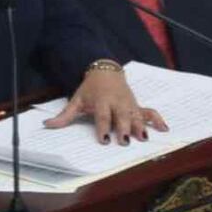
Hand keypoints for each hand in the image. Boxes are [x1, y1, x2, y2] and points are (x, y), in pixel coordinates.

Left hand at [44, 70, 167, 144]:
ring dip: (140, 127)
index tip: (103, 140)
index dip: (102, 128)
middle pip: (121, 116)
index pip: (102, 116)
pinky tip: (164, 129)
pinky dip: (157, 119)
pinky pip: (149, 112)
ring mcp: (129, 103)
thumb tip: (47, 126)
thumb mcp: (76, 100)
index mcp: (101, 101)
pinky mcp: (136, 104)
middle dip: (123, 128)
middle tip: (124, 141)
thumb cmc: (90, 88)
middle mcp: (117, 102)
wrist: (105, 70)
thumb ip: (64, 116)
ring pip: (136, 116)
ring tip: (143, 138)